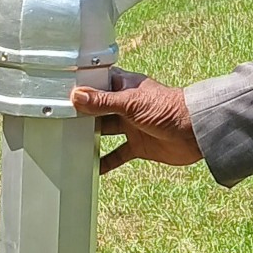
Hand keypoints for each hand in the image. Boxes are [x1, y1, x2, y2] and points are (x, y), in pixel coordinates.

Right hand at [70, 70, 201, 175]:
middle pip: (98, 109)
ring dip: (90, 137)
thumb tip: (76, 96)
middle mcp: (126, 105)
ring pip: (105, 131)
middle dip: (81, 115)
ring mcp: (132, 126)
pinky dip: (105, 162)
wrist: (195, 132)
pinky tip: (91, 168)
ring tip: (68, 142)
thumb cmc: (168, 107)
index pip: (97, 83)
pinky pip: (117, 155)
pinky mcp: (139, 146)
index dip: (81, 88)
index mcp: (124, 86)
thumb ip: (103, 102)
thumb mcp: (131, 103)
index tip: (59, 92)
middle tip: (57, 120)